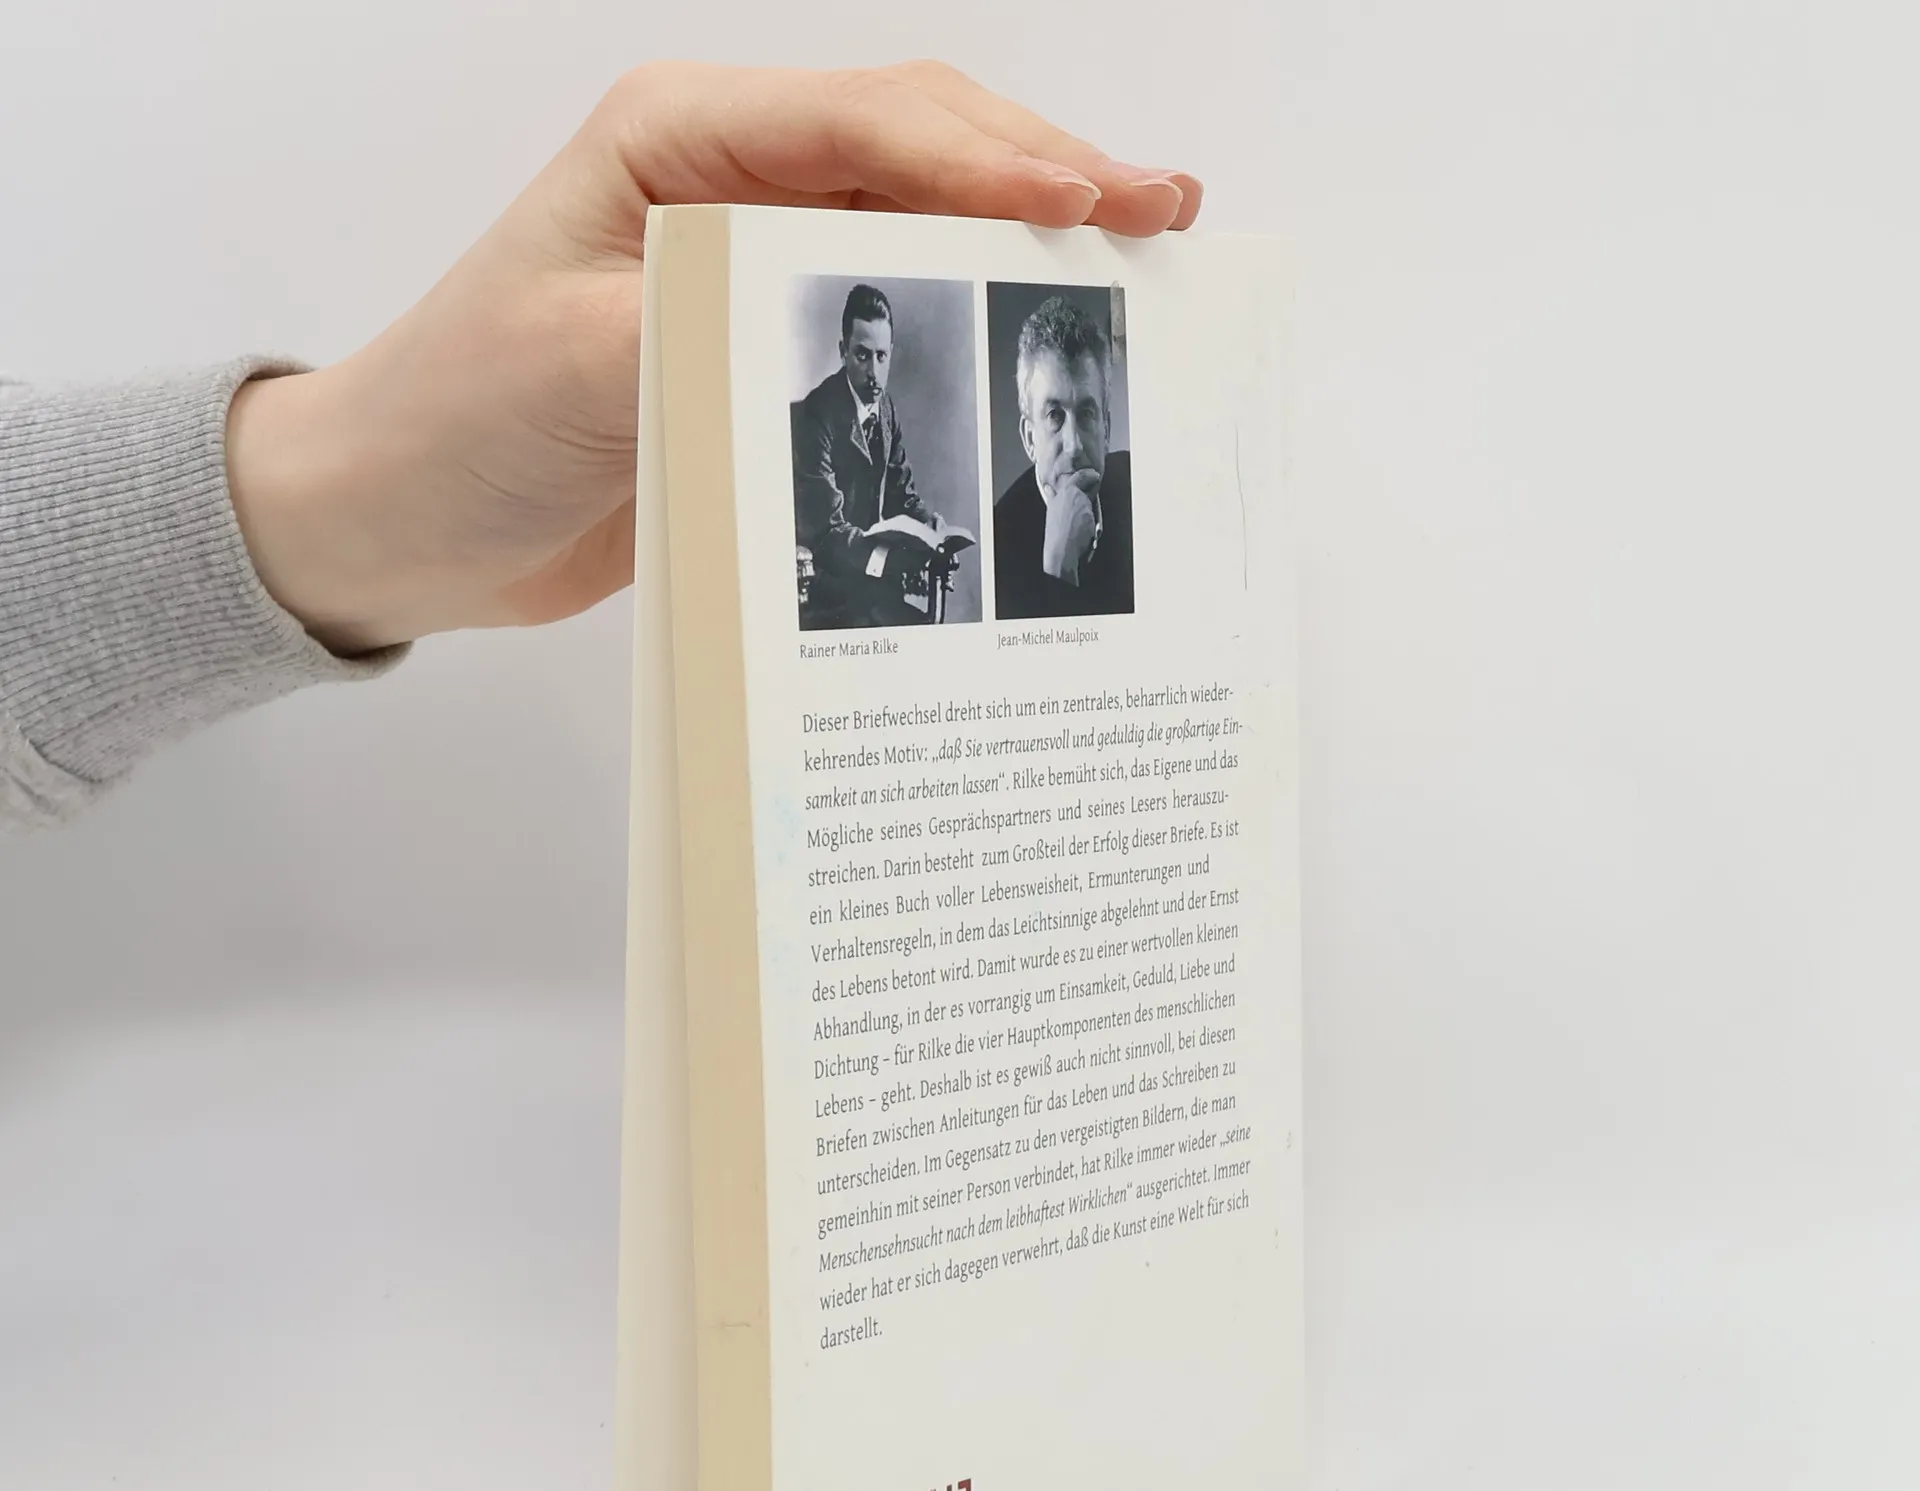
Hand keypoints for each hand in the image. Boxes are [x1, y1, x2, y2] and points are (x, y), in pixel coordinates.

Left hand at [225, 61, 1200, 654]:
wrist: (400, 520)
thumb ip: (716, 325)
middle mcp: (727, 183)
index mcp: (678, 143)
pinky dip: (969, 314)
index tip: (1092, 207)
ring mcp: (751, 262)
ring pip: (922, 221)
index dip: (992, 161)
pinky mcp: (759, 346)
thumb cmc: (459, 420)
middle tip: (1167, 210)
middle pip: (923, 147)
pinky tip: (1035, 330)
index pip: (871, 123)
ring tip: (1141, 256)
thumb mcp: (578, 364)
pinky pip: (889, 312)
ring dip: (1029, 237)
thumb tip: (855, 315)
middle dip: (1049, 176)